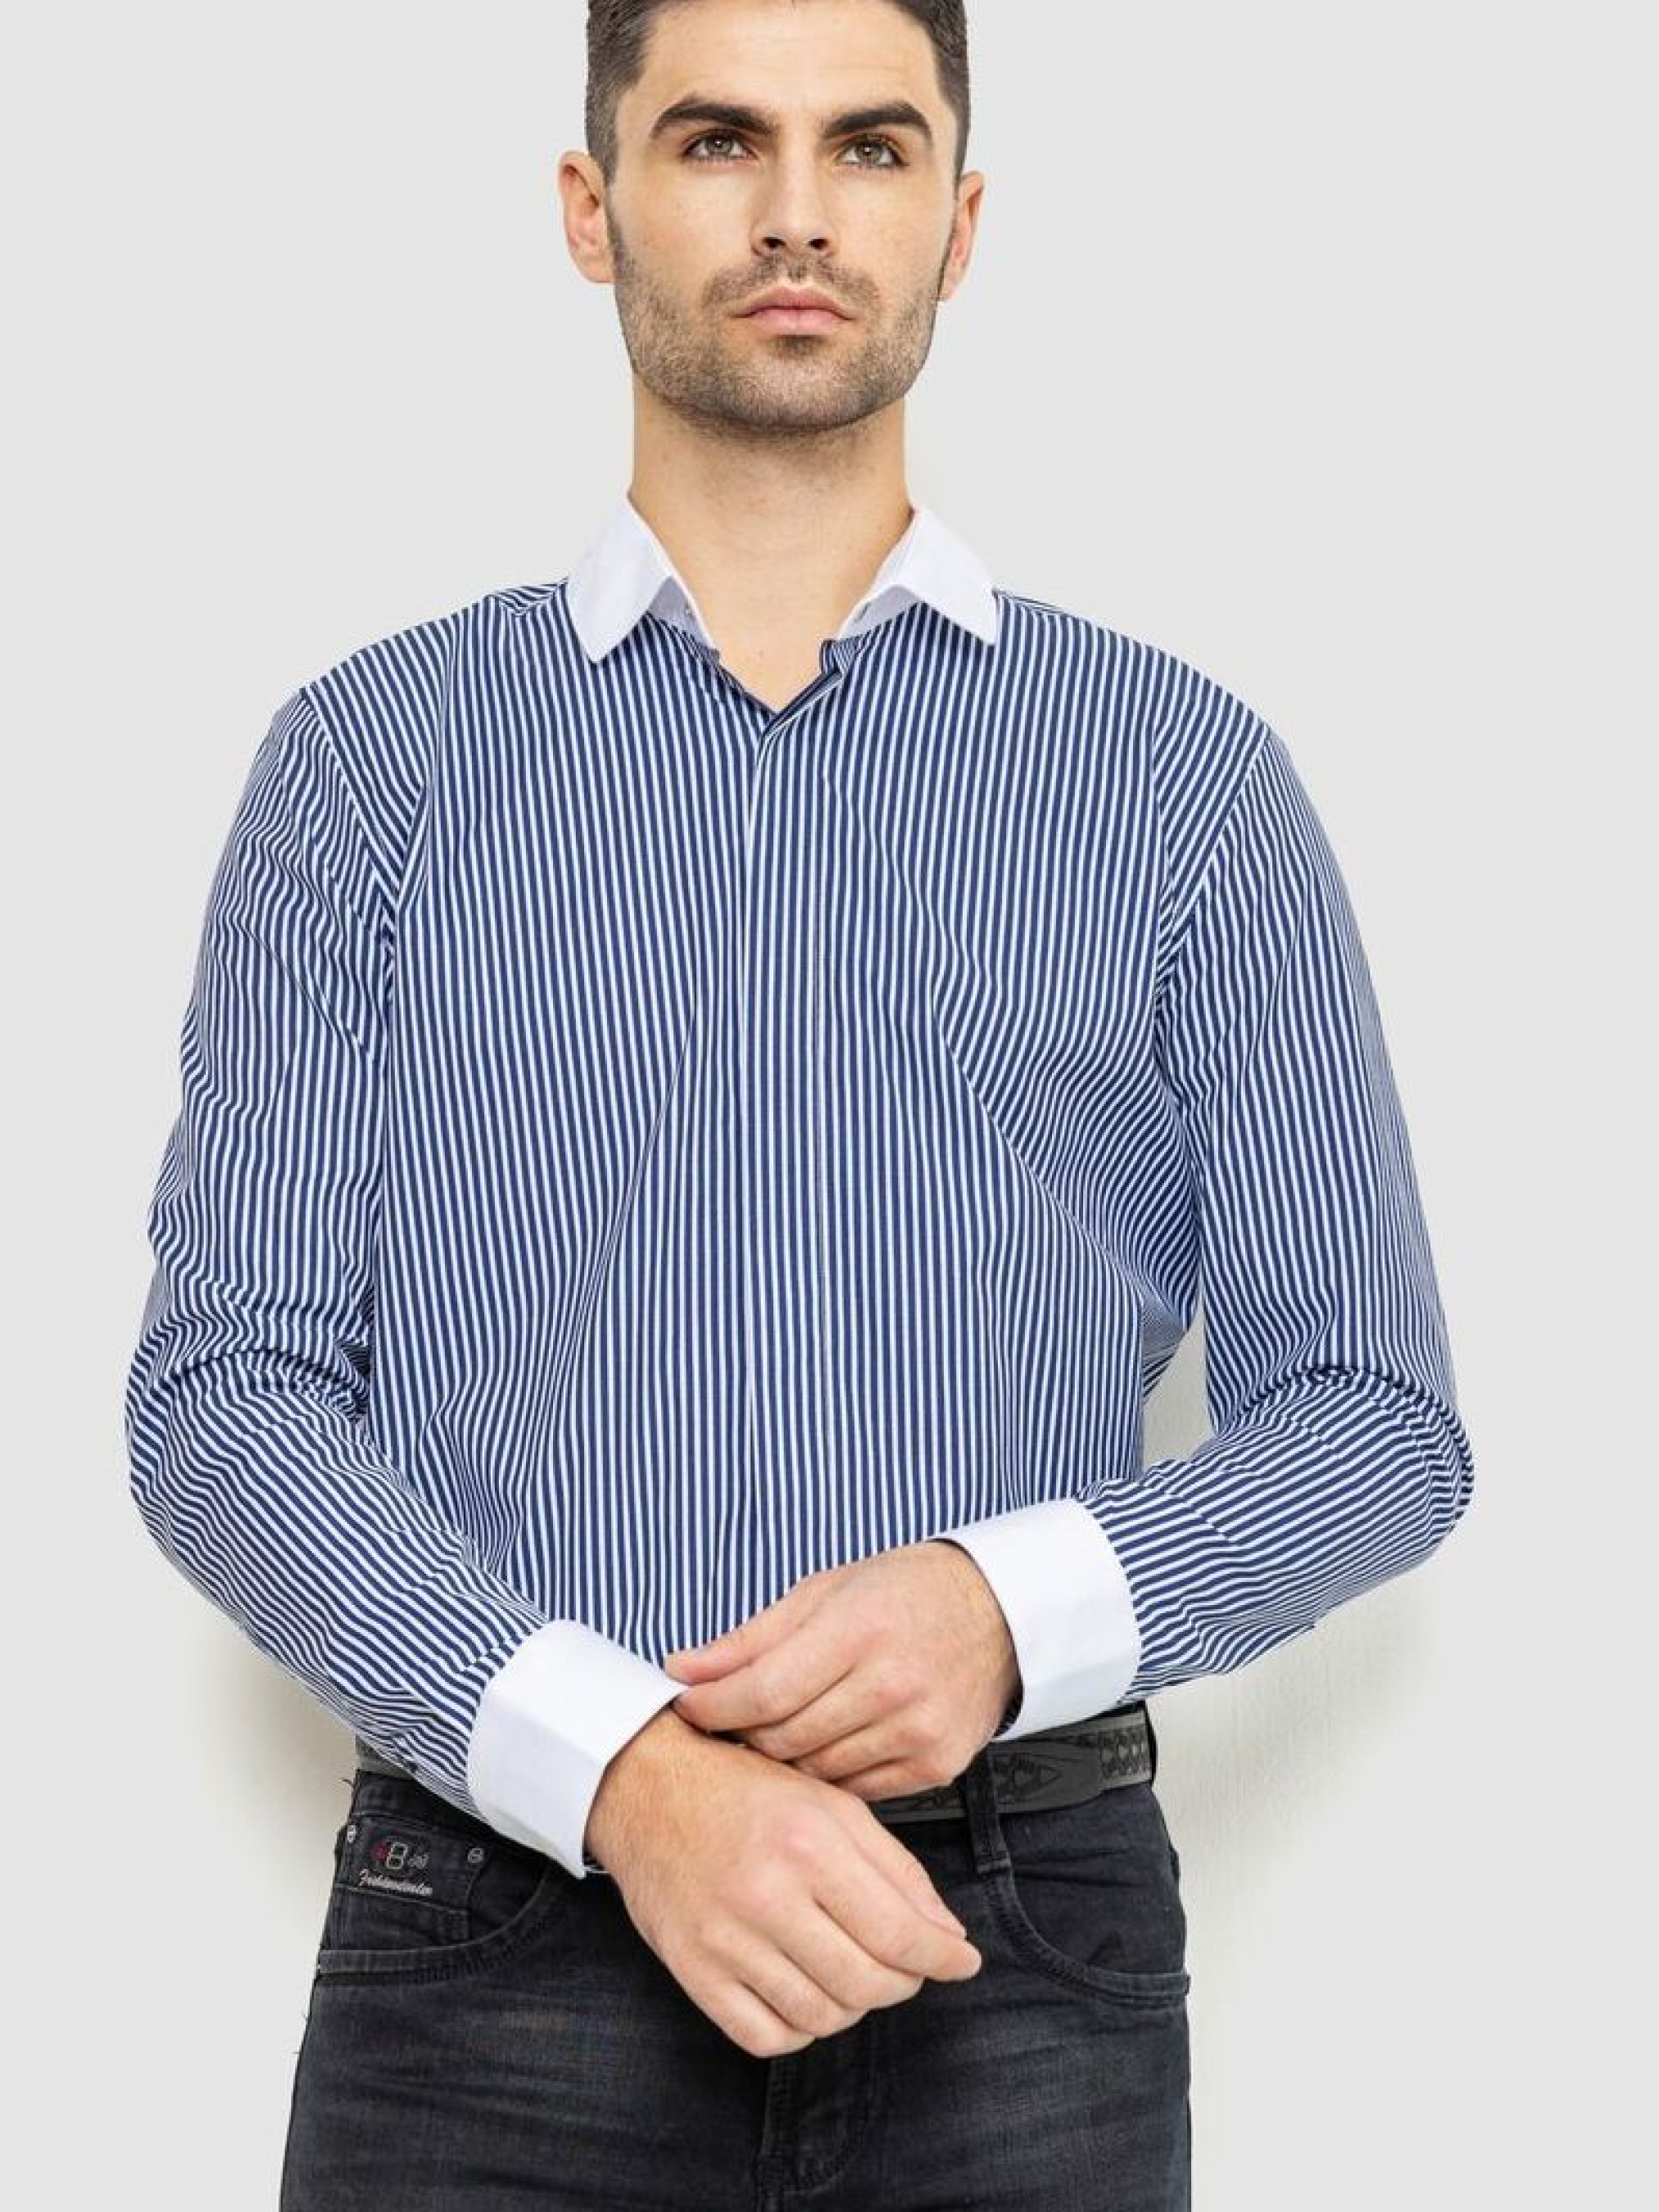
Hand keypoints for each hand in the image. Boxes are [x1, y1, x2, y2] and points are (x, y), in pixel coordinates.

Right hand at [586, 1708, 982, 2056]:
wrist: (647, 1789)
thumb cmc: (742, 1790)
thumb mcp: (830, 1803)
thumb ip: (894, 1866)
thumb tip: (945, 1931)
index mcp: (808, 1844)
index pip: (899, 1932)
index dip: (943, 1958)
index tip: (962, 1962)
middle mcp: (766, 1895)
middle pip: (865, 1984)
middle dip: (903, 1983)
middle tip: (908, 1966)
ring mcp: (725, 1940)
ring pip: (821, 2017)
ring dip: (854, 2006)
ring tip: (855, 1972)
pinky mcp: (694, 1971)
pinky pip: (765, 2036)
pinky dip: (800, 2029)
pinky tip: (806, 1992)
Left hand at [660, 1541, 1019, 1800]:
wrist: (997, 1614)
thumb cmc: (902, 1594)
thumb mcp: (822, 1593)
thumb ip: (750, 1639)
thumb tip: (681, 1670)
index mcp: (858, 1630)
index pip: (762, 1692)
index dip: (712, 1707)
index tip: (686, 1706)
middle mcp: (891, 1684)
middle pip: (784, 1738)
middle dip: (743, 1733)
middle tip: (728, 1721)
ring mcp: (918, 1730)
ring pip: (815, 1771)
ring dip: (785, 1757)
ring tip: (777, 1731)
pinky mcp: (935, 1765)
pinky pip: (857, 1790)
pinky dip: (829, 1773)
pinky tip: (825, 1745)